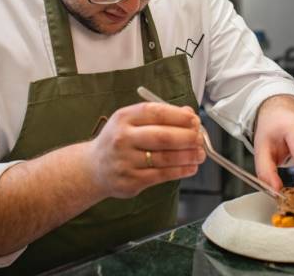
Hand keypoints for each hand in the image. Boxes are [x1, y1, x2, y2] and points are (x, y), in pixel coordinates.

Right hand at [87, 102, 205, 198]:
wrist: (93, 168)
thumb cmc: (118, 141)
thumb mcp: (131, 121)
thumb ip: (159, 116)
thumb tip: (188, 114)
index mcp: (124, 118)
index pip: (156, 113)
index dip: (179, 116)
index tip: (194, 120)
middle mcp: (123, 138)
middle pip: (163, 137)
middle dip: (188, 137)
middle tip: (200, 138)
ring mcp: (126, 161)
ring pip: (165, 158)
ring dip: (188, 156)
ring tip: (200, 154)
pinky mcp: (131, 181)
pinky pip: (162, 175)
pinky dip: (180, 171)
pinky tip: (190, 167)